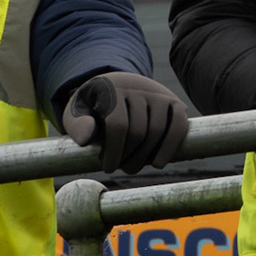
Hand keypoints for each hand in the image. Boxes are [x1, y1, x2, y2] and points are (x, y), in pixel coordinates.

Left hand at [61, 72, 189, 173]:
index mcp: (111, 88)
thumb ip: (77, 125)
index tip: (108, 168)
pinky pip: (179, 124)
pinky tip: (158, 163)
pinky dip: (171, 146)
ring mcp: (158, 93)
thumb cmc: (93, 106)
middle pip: (139, 131)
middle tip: (120, 167)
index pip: (118, 125)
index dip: (114, 152)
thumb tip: (87, 138)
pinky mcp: (173, 101)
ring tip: (133, 166)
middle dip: (129, 157)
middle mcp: (138, 87)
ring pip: (158, 131)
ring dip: (146, 157)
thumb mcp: (76, 113)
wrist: (116, 86)